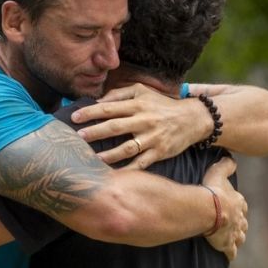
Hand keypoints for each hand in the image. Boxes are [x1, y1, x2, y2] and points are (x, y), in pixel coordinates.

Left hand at [72, 84, 208, 168]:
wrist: (192, 118)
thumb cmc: (162, 105)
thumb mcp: (143, 92)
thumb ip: (120, 94)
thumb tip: (98, 101)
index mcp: (138, 105)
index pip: (109, 108)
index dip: (90, 112)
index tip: (74, 118)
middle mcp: (144, 121)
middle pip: (115, 127)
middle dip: (95, 133)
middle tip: (78, 138)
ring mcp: (152, 138)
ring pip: (126, 148)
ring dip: (108, 154)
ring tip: (92, 159)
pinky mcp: (159, 152)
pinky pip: (141, 163)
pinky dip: (128, 170)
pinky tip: (114, 175)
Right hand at [201, 157, 246, 260]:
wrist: (208, 209)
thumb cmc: (212, 190)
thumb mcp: (218, 172)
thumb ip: (226, 165)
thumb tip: (232, 159)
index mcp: (239, 202)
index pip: (241, 205)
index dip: (238, 206)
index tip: (235, 207)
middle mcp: (240, 219)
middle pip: (242, 222)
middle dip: (239, 224)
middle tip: (234, 225)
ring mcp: (234, 233)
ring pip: (240, 237)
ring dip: (237, 238)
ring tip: (233, 240)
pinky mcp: (227, 244)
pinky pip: (231, 251)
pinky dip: (231, 253)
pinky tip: (229, 255)